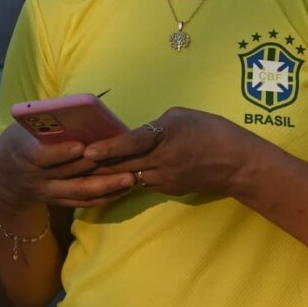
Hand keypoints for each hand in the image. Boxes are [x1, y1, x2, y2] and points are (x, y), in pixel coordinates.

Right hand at [0, 122, 134, 210]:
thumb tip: (80, 103)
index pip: (42, 156)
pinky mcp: (58, 202)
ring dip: (107, 186)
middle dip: (96, 166)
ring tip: (131, 177)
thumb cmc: (25, 138)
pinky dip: (105, 197)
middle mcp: (36, 177)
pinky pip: (84, 202)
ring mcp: (48, 192)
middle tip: (123, 159)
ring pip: (79, 191)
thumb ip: (50, 119)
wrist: (6, 173)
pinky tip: (124, 188)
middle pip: (69, 174)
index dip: (61, 152)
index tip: (81, 145)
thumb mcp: (29, 126)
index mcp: (25, 153)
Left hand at [82, 108, 251, 198]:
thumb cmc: (212, 130)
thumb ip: (156, 125)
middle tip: (71, 164)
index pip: (132, 143)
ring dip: (108, 174)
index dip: (109, 148)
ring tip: (84, 172)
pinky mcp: (167, 190)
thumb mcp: (182, 116)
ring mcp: (164, 179)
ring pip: (128, 177)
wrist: (236, 163)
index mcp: (166, 136)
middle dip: (96, 165)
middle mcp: (162, 161)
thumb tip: (137, 134)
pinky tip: (113, 176)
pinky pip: (142, 182)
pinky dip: (128, 178)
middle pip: (123, 165)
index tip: (87, 151)